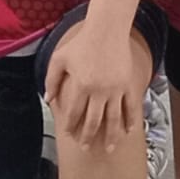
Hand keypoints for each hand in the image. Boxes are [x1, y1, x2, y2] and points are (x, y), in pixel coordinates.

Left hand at [43, 17, 139, 151]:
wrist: (107, 29)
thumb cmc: (81, 43)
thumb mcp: (60, 58)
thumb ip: (51, 79)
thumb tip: (48, 99)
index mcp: (81, 85)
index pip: (74, 113)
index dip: (70, 125)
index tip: (68, 134)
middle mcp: (98, 90)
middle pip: (93, 121)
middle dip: (88, 137)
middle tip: (85, 148)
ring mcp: (115, 89)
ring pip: (113, 119)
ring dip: (111, 136)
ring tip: (108, 149)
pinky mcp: (128, 84)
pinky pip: (131, 107)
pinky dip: (130, 121)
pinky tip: (128, 131)